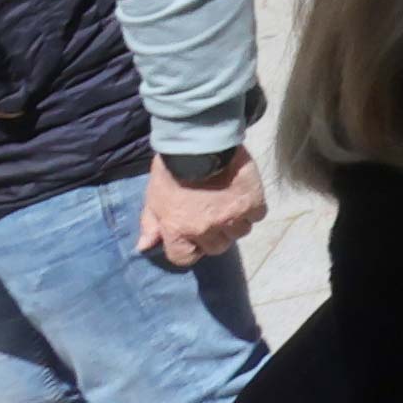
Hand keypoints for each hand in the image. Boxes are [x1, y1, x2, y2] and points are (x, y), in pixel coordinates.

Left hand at [138, 152, 262, 266]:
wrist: (199, 144)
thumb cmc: (171, 170)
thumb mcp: (153, 197)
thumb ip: (150, 224)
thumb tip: (145, 247)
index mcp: (179, 230)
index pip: (184, 258)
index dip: (189, 249)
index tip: (193, 237)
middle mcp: (207, 229)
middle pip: (217, 247)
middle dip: (215, 236)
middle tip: (214, 218)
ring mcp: (232, 217)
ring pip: (240, 232)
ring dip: (235, 222)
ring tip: (230, 205)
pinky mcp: (253, 203)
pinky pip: (257, 216)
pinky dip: (252, 209)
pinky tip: (244, 197)